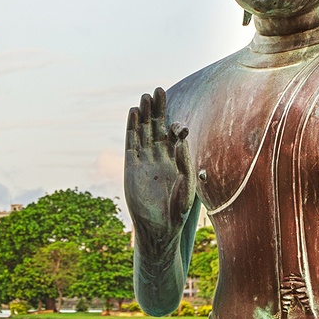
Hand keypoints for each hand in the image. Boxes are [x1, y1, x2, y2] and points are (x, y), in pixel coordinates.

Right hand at [125, 87, 193, 238]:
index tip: (180, 128)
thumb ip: (185, 164)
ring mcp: (145, 159)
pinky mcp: (131, 166)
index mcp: (177, 160)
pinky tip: (133, 112)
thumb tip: (181, 140)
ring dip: (144, 114)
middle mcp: (160, 157)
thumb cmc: (177, 211)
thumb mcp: (188, 187)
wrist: (159, 228)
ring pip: (143, 131)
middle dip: (159, 110)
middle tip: (158, 90)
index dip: (177, 129)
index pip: (176, 137)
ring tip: (145, 96)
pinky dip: (132, 127)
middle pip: (158, 127)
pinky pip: (131, 142)